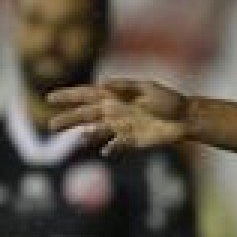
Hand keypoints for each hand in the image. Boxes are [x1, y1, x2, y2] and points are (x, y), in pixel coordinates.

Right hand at [48, 78, 191, 154]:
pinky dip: (110, 148)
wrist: (185, 118)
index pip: (86, 95)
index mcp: (114, 96)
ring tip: (80, 139)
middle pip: (85, 115)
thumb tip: (103, 84)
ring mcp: (121, 127)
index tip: (50, 98)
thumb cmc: (168, 100)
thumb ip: (124, 87)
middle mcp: (114, 111)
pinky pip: (116, 146)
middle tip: (51, 126)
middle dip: (68, 120)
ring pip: (97, 132)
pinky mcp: (132, 141)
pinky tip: (104, 151)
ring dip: (87, 135)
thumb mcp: (147, 88)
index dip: (68, 96)